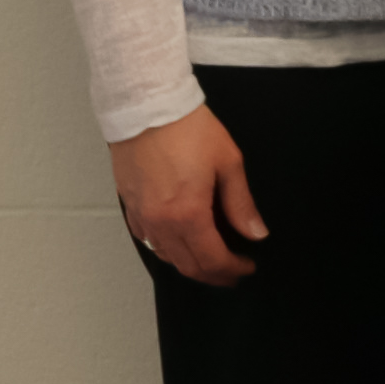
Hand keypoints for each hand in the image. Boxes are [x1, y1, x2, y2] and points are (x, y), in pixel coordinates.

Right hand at [112, 104, 266, 285]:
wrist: (148, 108)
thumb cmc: (190, 130)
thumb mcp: (229, 163)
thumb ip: (241, 204)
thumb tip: (255, 233)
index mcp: (188, 214)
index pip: (212, 259)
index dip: (232, 269)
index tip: (247, 268)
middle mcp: (160, 223)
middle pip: (188, 265)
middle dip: (213, 275)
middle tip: (232, 273)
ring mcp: (141, 216)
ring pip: (166, 257)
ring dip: (190, 264)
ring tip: (211, 261)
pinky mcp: (129, 206)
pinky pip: (148, 240)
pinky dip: (167, 249)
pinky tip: (181, 243)